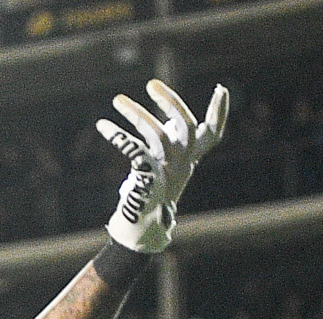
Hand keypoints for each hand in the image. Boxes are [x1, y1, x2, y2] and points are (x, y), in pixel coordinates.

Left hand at [98, 79, 230, 254]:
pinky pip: (132, 149)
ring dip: (135, 113)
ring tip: (116, 100)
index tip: (220, 88)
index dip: (219, 112)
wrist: (141, 230)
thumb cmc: (152, 196)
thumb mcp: (166, 168)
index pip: (212, 135)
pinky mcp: (147, 178)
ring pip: (156, 134)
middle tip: (151, 84)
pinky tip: (101, 125)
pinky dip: (116, 135)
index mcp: (189, 160)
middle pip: (185, 126)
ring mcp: (165, 171)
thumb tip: (168, 123)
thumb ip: (171, 146)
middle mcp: (182, 163)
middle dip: (170, 101)